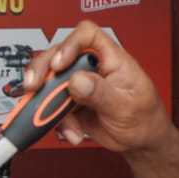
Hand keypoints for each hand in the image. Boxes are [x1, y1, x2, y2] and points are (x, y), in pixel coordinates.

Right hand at [22, 20, 168, 153]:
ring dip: (46, 101)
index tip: (59, 64)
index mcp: (111, 59)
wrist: (140, 142)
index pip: (87, 35)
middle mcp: (92, 68)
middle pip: (58, 55)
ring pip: (50, 81)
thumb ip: (101, 92)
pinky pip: (53, 107)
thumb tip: (77, 80)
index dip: (70, 44)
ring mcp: (79, 85)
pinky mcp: (70, 103)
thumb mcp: (126, 106)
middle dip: (42, 70)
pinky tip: (72, 132)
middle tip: (34, 86)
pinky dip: (56, 121)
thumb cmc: (144, 117)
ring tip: (52, 118)